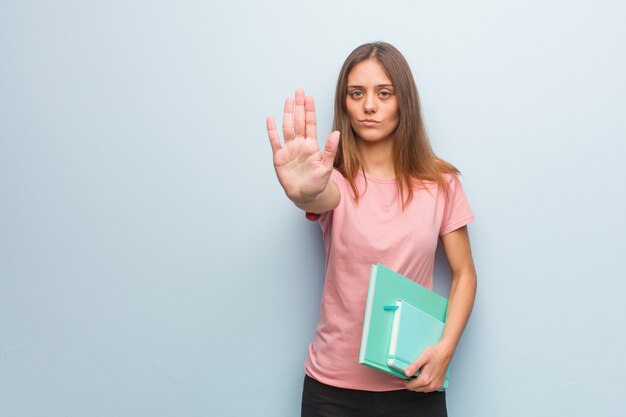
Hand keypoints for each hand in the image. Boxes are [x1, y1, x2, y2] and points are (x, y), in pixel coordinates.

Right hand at [266, 89, 339, 204]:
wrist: (305, 195)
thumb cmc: (318, 182)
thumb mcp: (326, 166)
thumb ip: (330, 149)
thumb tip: (336, 133)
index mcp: (312, 145)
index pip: (310, 124)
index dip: (309, 110)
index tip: (309, 97)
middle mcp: (300, 144)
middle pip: (298, 121)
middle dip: (299, 106)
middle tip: (299, 91)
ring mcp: (289, 149)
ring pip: (287, 127)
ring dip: (287, 114)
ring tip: (288, 100)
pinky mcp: (279, 157)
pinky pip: (275, 141)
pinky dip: (272, 130)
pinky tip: (270, 119)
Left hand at [404, 343, 452, 392]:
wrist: (445, 352)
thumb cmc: (435, 353)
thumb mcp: (422, 357)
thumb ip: (414, 366)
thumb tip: (406, 373)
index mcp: (426, 379)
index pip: (410, 386)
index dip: (404, 382)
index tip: (401, 379)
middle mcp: (432, 384)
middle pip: (415, 389)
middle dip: (409, 384)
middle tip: (405, 378)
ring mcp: (436, 385)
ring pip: (422, 390)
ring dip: (416, 385)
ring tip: (413, 378)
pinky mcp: (439, 384)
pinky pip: (428, 388)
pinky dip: (423, 386)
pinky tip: (422, 379)